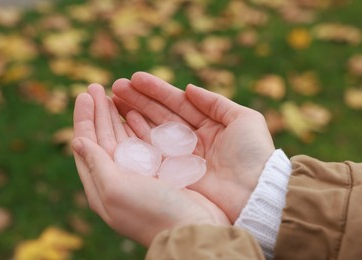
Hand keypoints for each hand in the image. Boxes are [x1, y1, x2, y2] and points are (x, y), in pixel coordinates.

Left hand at [72, 84, 228, 245]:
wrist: (192, 228)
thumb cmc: (152, 211)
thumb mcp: (116, 188)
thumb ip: (96, 163)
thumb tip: (76, 141)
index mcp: (101, 184)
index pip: (86, 143)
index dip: (83, 118)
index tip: (84, 94)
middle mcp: (117, 178)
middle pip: (103, 137)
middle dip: (99, 111)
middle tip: (96, 86)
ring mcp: (139, 174)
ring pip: (122, 137)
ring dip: (116, 115)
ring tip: (113, 93)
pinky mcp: (159, 171)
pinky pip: (143, 142)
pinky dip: (138, 126)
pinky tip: (135, 111)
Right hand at [112, 72, 274, 222]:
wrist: (254, 192)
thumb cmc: (253, 153)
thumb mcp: (244, 119)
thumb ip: (215, 102)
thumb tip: (189, 88)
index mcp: (208, 124)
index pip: (177, 102)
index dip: (157, 90)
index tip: (135, 78)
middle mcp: (192, 138)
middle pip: (160, 114)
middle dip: (139, 99)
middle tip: (116, 86)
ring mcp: (181, 156)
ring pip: (153, 130)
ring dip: (134, 114)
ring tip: (114, 99)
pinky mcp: (173, 173)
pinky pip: (152, 151)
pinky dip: (137, 136)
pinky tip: (124, 121)